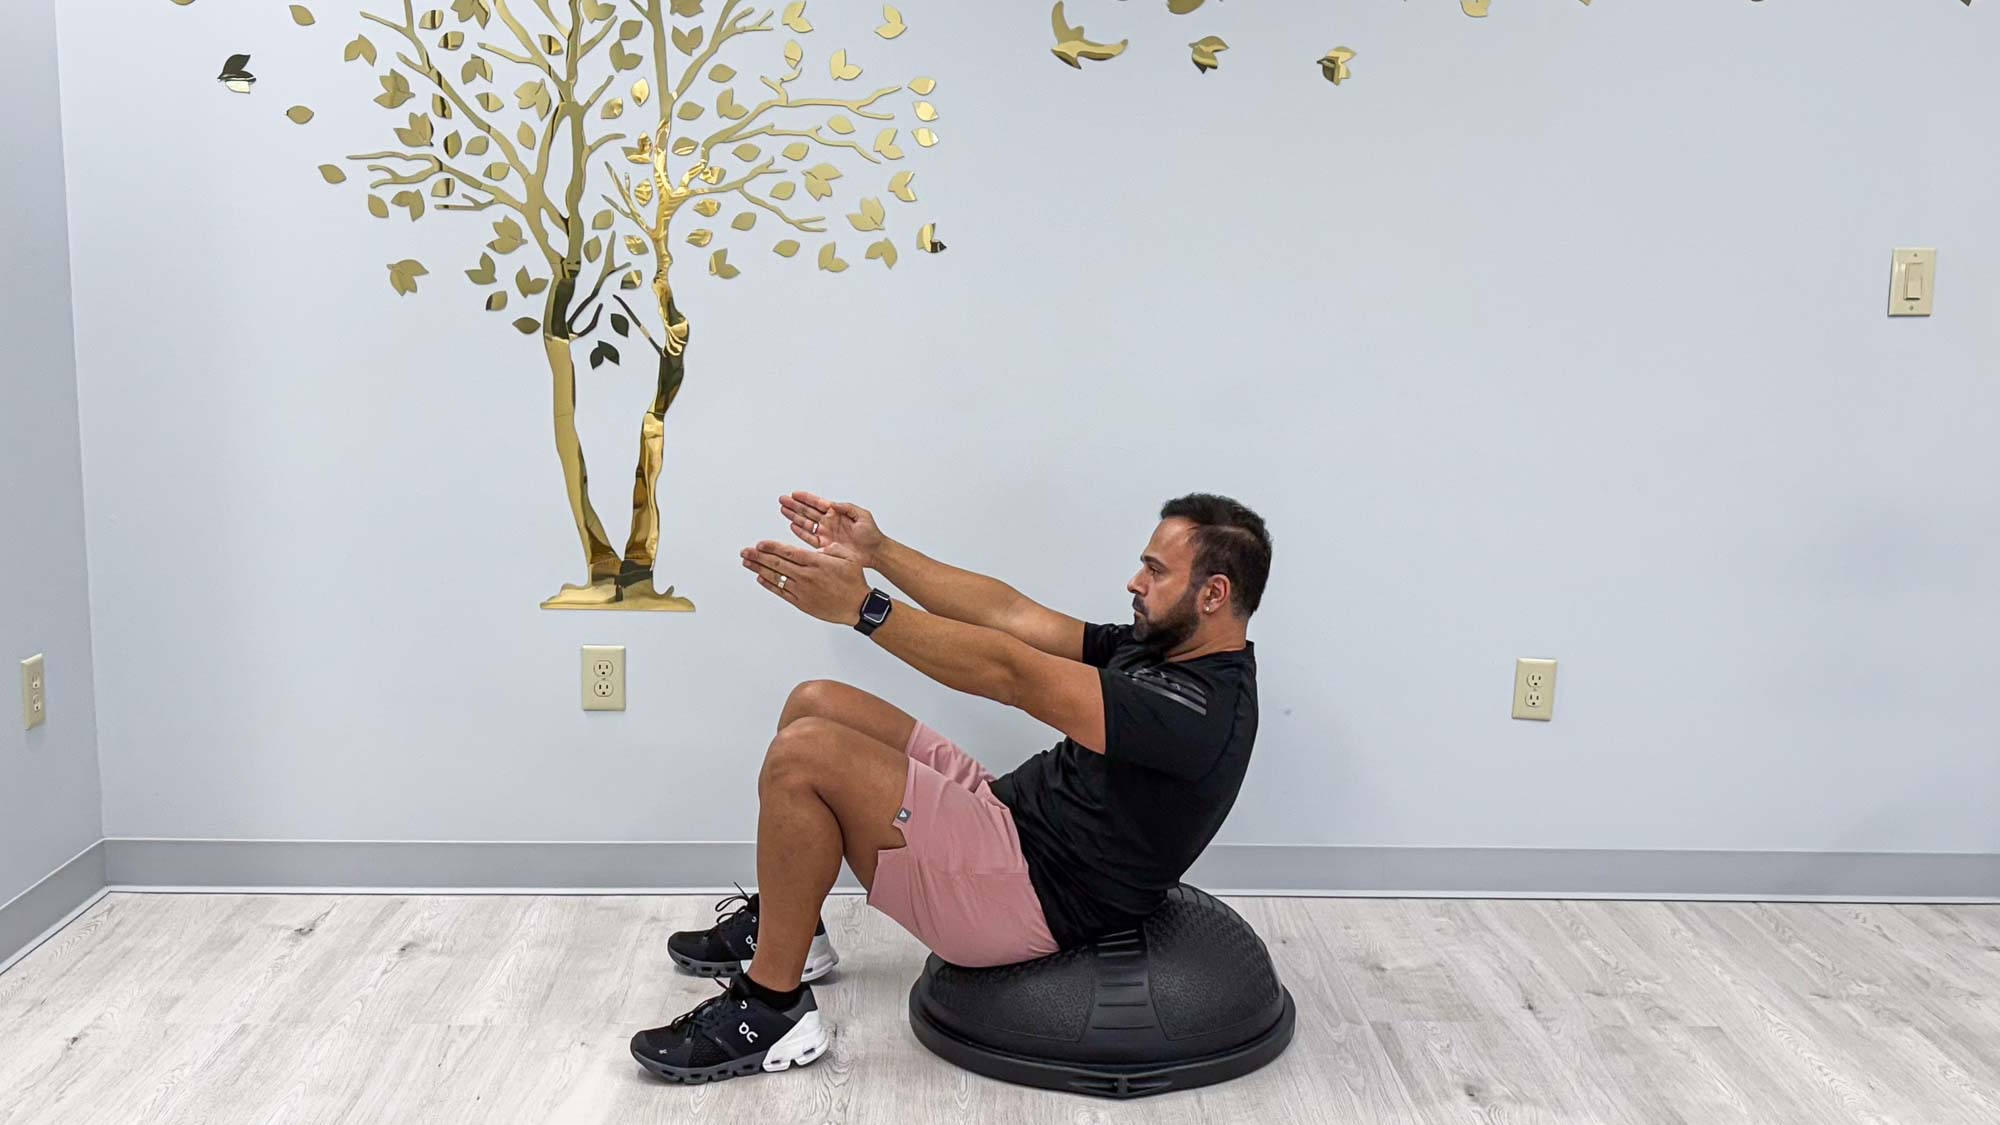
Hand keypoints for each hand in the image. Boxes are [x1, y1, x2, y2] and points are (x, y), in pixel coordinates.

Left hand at [742, 540, 872, 625]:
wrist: (858, 606)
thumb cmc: (855, 582)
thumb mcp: (848, 557)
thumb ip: (831, 549)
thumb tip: (818, 547)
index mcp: (816, 562)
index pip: (788, 552)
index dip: (771, 547)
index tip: (759, 544)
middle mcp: (806, 575)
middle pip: (777, 563)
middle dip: (758, 556)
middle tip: (745, 551)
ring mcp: (802, 590)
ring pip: (776, 577)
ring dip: (759, 568)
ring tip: (747, 562)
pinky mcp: (802, 602)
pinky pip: (781, 592)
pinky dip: (769, 584)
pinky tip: (760, 578)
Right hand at [780, 491, 885, 566]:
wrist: (874, 552)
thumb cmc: (871, 535)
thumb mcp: (863, 516)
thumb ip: (847, 508)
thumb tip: (833, 504)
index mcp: (837, 513)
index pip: (818, 503)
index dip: (806, 498)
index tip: (795, 494)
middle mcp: (829, 522)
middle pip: (808, 511)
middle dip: (794, 505)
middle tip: (783, 499)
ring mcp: (826, 534)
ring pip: (806, 523)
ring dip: (794, 516)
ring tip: (783, 509)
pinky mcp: (825, 546)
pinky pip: (810, 538)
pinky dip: (801, 532)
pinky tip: (793, 525)